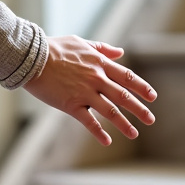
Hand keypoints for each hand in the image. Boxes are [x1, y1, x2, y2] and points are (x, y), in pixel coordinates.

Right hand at [22, 36, 157, 145]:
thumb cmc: (53, 48)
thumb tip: (120, 52)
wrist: (31, 57)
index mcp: (100, 63)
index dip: (141, 88)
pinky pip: (89, 121)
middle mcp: (96, 79)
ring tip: (135, 134)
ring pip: (111, 111)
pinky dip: (99, 132)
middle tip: (150, 120)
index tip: (152, 97)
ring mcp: (85, 93)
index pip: (127, 77)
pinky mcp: (71, 104)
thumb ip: (102, 48)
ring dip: (124, 124)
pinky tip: (107, 141)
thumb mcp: (81, 43)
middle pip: (123, 96)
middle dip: (139, 109)